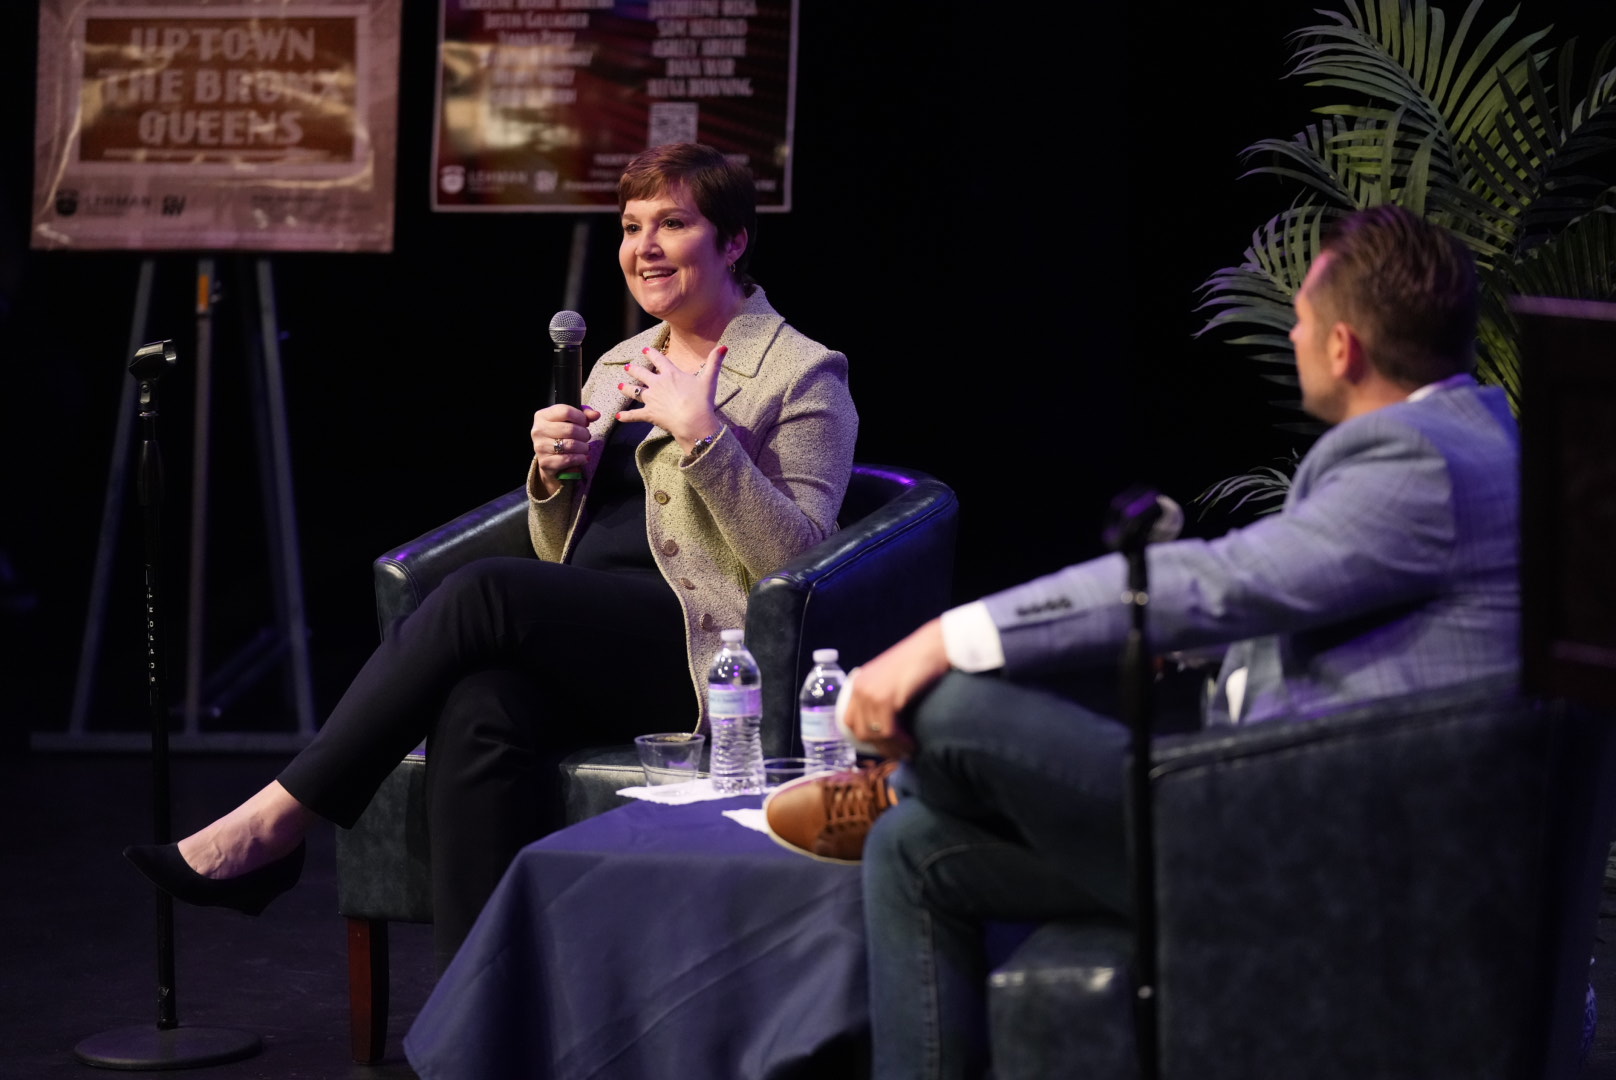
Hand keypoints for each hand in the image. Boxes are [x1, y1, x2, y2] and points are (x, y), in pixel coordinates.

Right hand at [531, 403, 600, 495]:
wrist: (550, 460)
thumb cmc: (561, 436)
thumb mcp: (570, 420)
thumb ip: (584, 414)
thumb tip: (596, 415)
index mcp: (542, 416)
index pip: (566, 411)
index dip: (581, 417)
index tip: (585, 423)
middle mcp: (538, 430)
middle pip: (570, 429)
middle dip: (584, 434)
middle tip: (586, 437)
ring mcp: (540, 447)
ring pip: (571, 445)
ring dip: (583, 447)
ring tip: (585, 447)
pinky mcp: (545, 462)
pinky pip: (568, 459)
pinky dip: (580, 459)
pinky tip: (583, 457)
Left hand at [620, 344, 724, 452]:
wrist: (693, 421)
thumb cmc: (701, 400)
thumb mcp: (709, 379)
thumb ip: (715, 362)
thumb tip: (724, 346)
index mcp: (671, 374)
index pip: (659, 359)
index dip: (651, 353)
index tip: (645, 349)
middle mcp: (658, 384)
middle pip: (642, 374)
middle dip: (634, 369)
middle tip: (628, 367)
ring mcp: (652, 399)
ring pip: (634, 392)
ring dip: (626, 388)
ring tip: (619, 386)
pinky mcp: (649, 414)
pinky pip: (635, 415)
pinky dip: (626, 417)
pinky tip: (617, 417)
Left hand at [841, 619, 950, 759]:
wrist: (936, 645)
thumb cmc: (921, 661)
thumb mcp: (892, 680)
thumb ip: (882, 697)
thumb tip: (885, 728)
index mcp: (858, 683)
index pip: (850, 721)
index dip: (866, 738)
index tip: (885, 746)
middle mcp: (860, 689)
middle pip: (860, 731)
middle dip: (880, 747)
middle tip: (899, 754)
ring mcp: (871, 693)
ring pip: (874, 735)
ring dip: (893, 748)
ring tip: (909, 751)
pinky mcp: (886, 698)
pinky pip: (888, 731)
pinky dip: (901, 742)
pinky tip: (913, 744)